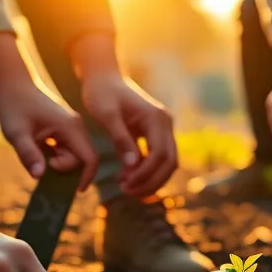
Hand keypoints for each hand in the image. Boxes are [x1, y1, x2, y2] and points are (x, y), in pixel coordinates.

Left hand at [0, 32, 96, 186]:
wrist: (14, 84)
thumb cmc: (14, 107)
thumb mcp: (17, 133)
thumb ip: (29, 155)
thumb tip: (39, 176)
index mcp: (70, 128)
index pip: (90, 158)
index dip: (86, 177)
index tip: (74, 191)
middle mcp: (76, 127)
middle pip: (81, 158)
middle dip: (63, 167)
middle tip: (38, 161)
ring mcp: (71, 126)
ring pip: (73, 154)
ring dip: (56, 160)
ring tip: (34, 149)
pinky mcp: (64, 127)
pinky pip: (66, 148)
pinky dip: (54, 154)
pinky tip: (37, 146)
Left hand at [81, 71, 176, 197]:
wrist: (103, 78)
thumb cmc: (101, 93)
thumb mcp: (107, 115)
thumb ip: (121, 140)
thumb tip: (133, 166)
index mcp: (156, 118)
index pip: (160, 154)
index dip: (146, 174)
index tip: (125, 185)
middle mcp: (165, 123)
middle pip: (170, 162)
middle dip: (151, 181)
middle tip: (127, 192)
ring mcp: (163, 128)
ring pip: (167, 163)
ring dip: (151, 180)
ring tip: (126, 189)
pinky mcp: (155, 133)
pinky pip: (157, 158)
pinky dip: (146, 172)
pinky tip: (127, 179)